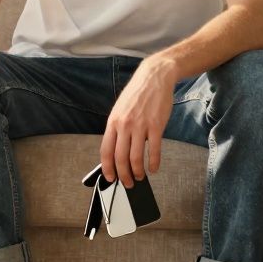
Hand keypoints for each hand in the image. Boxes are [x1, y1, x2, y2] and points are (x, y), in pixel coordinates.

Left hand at [100, 56, 176, 188]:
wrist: (154, 77)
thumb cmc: (137, 94)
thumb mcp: (120, 109)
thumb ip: (117, 128)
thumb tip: (115, 150)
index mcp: (113, 122)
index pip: (106, 150)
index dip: (107, 168)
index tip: (110, 178)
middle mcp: (124, 125)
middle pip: (120, 158)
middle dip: (123, 175)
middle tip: (127, 184)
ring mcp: (140, 126)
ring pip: (135, 157)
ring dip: (137, 172)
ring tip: (139, 177)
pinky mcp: (156, 125)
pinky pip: (154, 150)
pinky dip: (154, 163)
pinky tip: (154, 168)